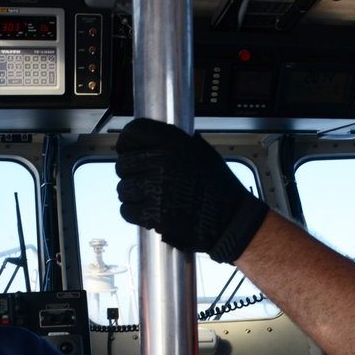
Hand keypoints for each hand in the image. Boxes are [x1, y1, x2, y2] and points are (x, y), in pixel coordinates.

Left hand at [116, 118, 268, 262]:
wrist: (231, 221)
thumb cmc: (219, 188)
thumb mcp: (201, 152)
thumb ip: (173, 144)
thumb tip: (148, 141)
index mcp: (174, 143)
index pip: (133, 133)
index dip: (126, 143)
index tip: (127, 151)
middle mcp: (164, 162)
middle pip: (124, 163)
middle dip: (130, 174)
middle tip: (143, 181)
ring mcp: (157, 188)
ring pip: (123, 189)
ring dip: (132, 196)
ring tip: (149, 199)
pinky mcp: (153, 214)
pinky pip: (127, 211)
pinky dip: (134, 214)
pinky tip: (148, 212)